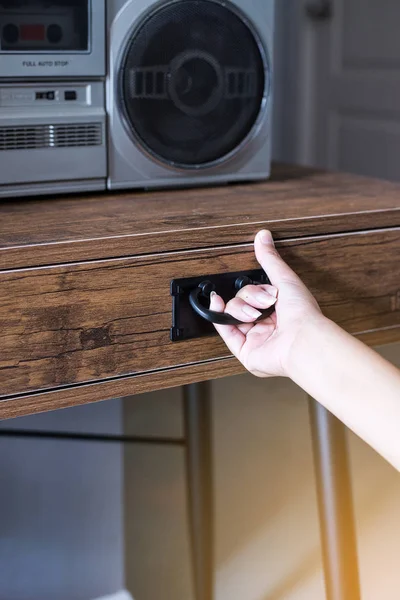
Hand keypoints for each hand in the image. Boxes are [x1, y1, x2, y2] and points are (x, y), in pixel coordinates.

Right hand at [209, 230, 322, 376]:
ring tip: (255, 314)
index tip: (261, 285)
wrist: (302, 339)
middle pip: (242, 302)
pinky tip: (218, 304)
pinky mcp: (246, 351)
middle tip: (266, 302)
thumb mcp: (284, 278)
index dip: (255, 288)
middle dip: (249, 298)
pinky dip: (219, 317)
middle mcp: (267, 325)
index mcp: (280, 310)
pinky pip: (226, 332)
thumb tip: (262, 236)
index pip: (256, 293)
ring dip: (240, 308)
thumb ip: (269, 259)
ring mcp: (256, 339)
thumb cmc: (302, 313)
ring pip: (233, 314)